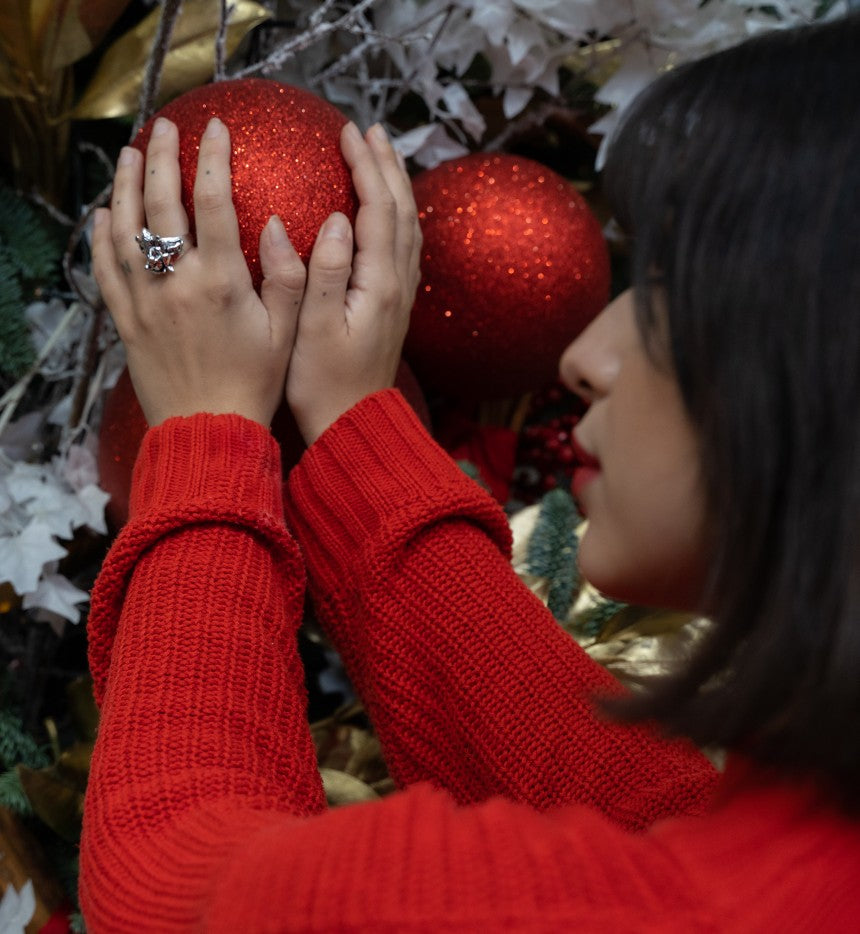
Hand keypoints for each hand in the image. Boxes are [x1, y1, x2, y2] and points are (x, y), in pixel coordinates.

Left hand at [92, 116, 305, 427]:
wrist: (208, 430)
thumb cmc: (254, 384)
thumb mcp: (288, 333)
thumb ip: (289, 277)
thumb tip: (277, 225)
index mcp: (221, 281)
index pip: (212, 201)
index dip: (212, 158)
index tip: (215, 129)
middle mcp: (177, 283)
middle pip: (159, 203)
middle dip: (160, 156)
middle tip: (163, 126)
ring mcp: (146, 300)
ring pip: (124, 228)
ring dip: (123, 185)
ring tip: (128, 154)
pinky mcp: (127, 321)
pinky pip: (106, 269)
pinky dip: (101, 236)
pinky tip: (103, 214)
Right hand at [286, 121, 421, 444]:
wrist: (354, 424)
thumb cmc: (324, 383)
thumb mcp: (314, 328)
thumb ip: (326, 272)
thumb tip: (338, 220)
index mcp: (379, 283)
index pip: (378, 210)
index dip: (366, 168)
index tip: (348, 132)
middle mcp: (398, 285)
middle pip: (402, 211)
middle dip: (387, 166)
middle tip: (371, 131)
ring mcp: (400, 296)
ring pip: (408, 227)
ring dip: (397, 188)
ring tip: (382, 158)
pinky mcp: (394, 308)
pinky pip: (404, 248)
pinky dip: (397, 217)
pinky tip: (385, 214)